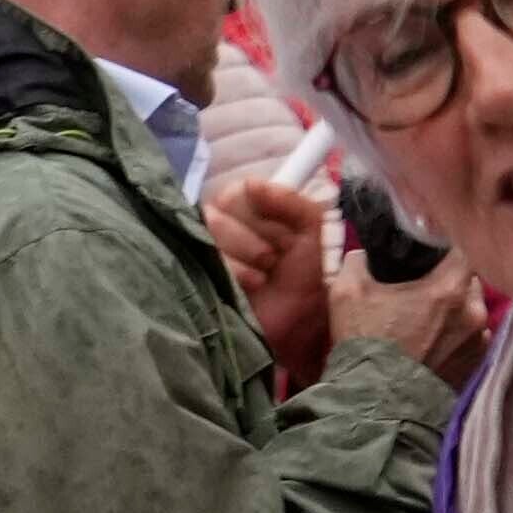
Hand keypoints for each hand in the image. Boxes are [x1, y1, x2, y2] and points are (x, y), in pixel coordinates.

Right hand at [207, 166, 340, 390]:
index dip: (255, 209)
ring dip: (242, 254)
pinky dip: (231, 270)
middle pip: (216, 213)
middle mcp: (225, 230)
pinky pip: (200, 259)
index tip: (278, 230)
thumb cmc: (309, 280)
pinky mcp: (198, 278)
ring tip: (263, 277)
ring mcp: (208, 254)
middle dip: (249, 237)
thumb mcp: (314, 231)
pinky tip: (250, 286)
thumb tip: (252, 183)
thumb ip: (292, 201)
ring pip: (206, 234)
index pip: (236, 193)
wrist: (304, 328)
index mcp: (252, 214)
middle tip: (273, 259)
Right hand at [327, 244, 491, 383]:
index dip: (445, 249)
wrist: (375, 406)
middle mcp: (473, 312)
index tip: (428, 255)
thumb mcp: (346, 293)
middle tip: (421, 290)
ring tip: (425, 322)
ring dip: (453, 312)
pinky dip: (455, 337)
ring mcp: (478, 342)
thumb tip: (364, 256)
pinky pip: (470, 339)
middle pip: (469, 280)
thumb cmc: (365, 346)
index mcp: (450, 288)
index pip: (462, 250)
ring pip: (471, 311)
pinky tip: (431, 345)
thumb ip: (357, 262)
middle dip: (448, 282)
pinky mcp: (475, 366)